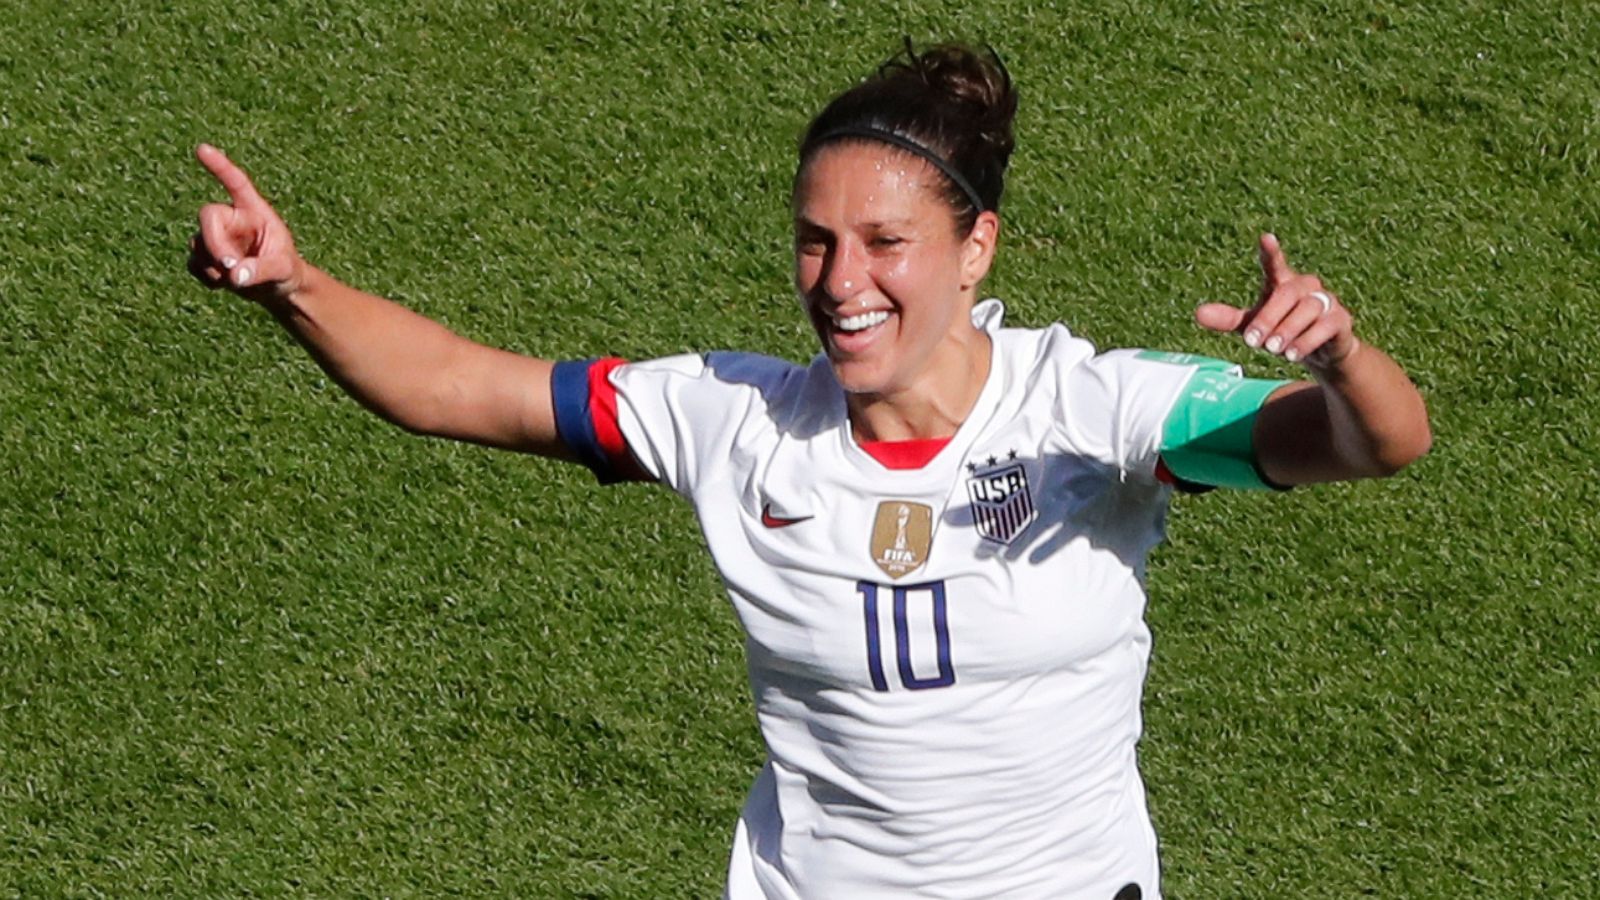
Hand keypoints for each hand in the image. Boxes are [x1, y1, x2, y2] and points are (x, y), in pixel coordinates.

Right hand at [187, 144, 303, 304]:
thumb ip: (262, 270)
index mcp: (254, 210)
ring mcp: (215, 236)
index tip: (202, 148)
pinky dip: (208, 277)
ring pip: (198, 244)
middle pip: (207, 216)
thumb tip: (235, 275)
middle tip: (230, 266)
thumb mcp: (283, 270)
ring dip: (213, 266)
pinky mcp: (204, 255)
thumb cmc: (285, 270)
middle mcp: (231, 218)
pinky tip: (224, 283)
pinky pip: (194, 264)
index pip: (236, 183)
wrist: (277, 288)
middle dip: (215, 243)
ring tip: (237, 279)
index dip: (220, 166)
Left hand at [1195, 233, 1357, 368]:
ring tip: (1272, 350)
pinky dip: (1307, 341)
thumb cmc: (1281, 330)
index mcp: (1283, 283)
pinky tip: (1292, 354)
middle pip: (1288, 292)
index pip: (1275, 264)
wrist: (1319, 353)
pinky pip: (1326, 325)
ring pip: (1308, 308)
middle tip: (1252, 342)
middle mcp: (1305, 287)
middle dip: (1269, 317)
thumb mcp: (1251, 326)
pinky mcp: (1340, 320)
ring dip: (1288, 330)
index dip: (1271, 252)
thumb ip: (1228, 319)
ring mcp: (1326, 301)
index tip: (1265, 237)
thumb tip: (1197, 313)